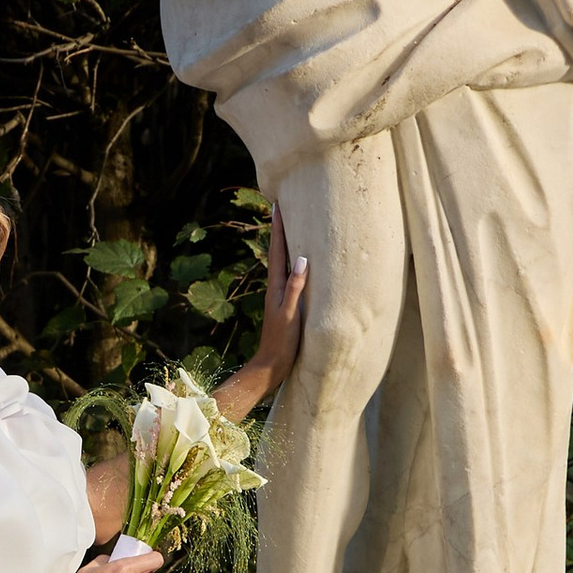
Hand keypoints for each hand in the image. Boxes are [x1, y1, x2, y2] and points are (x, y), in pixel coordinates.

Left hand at [215, 200, 308, 423]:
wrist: (270, 367)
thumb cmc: (281, 343)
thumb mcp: (289, 314)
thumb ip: (294, 288)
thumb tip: (301, 259)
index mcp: (275, 286)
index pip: (277, 250)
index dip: (278, 228)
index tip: (277, 206)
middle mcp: (275, 287)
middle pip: (277, 252)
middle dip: (280, 230)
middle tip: (281, 208)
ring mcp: (279, 296)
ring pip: (282, 263)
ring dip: (285, 244)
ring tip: (290, 227)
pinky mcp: (285, 305)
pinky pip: (289, 276)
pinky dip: (293, 263)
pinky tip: (299, 264)